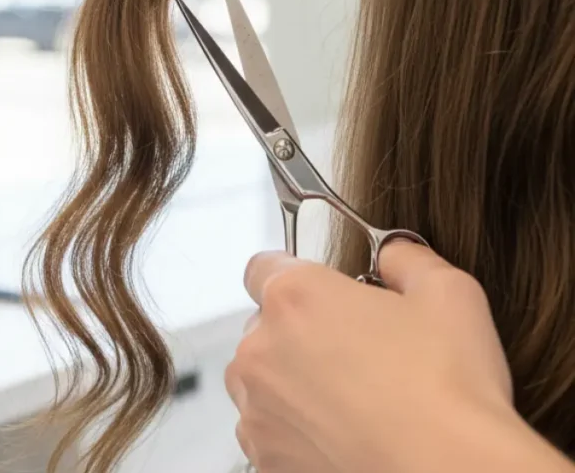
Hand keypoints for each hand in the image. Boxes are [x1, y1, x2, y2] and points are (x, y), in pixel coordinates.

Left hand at [227, 241, 514, 472]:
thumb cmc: (449, 392)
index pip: (263, 268)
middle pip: (264, 328)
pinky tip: (345, 436)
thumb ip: (406, 259)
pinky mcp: (263, 459)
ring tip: (356, 402)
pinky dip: (297, 432)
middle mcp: (260, 350)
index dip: (297, 279)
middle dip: (301, 335)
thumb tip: (393, 254)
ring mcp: (256, 410)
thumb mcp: (448, 294)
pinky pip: (270, 432)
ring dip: (294, 385)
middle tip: (358, 354)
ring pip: (263, 383)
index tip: (323, 295)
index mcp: (294, 299)